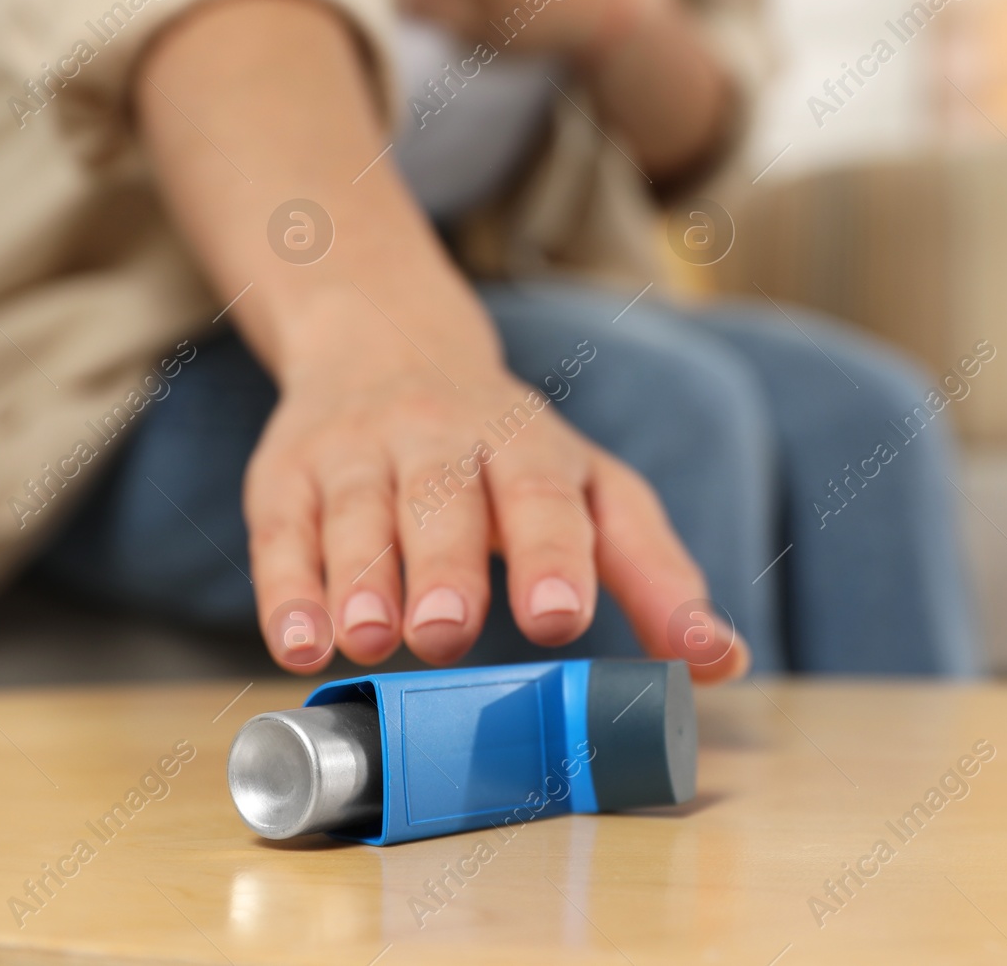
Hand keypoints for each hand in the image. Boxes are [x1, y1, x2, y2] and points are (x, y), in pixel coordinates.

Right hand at [242, 312, 748, 681]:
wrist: (384, 342)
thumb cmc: (508, 450)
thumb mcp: (591, 489)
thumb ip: (652, 572)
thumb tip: (723, 663)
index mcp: (527, 444)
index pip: (543, 491)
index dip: (554, 553)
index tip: (560, 614)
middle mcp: (440, 436)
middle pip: (442, 498)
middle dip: (444, 567)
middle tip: (447, 635)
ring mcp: (359, 450)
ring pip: (357, 511)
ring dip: (361, 580)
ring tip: (371, 643)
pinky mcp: (289, 472)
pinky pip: (283, 530)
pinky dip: (287, 589)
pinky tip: (299, 643)